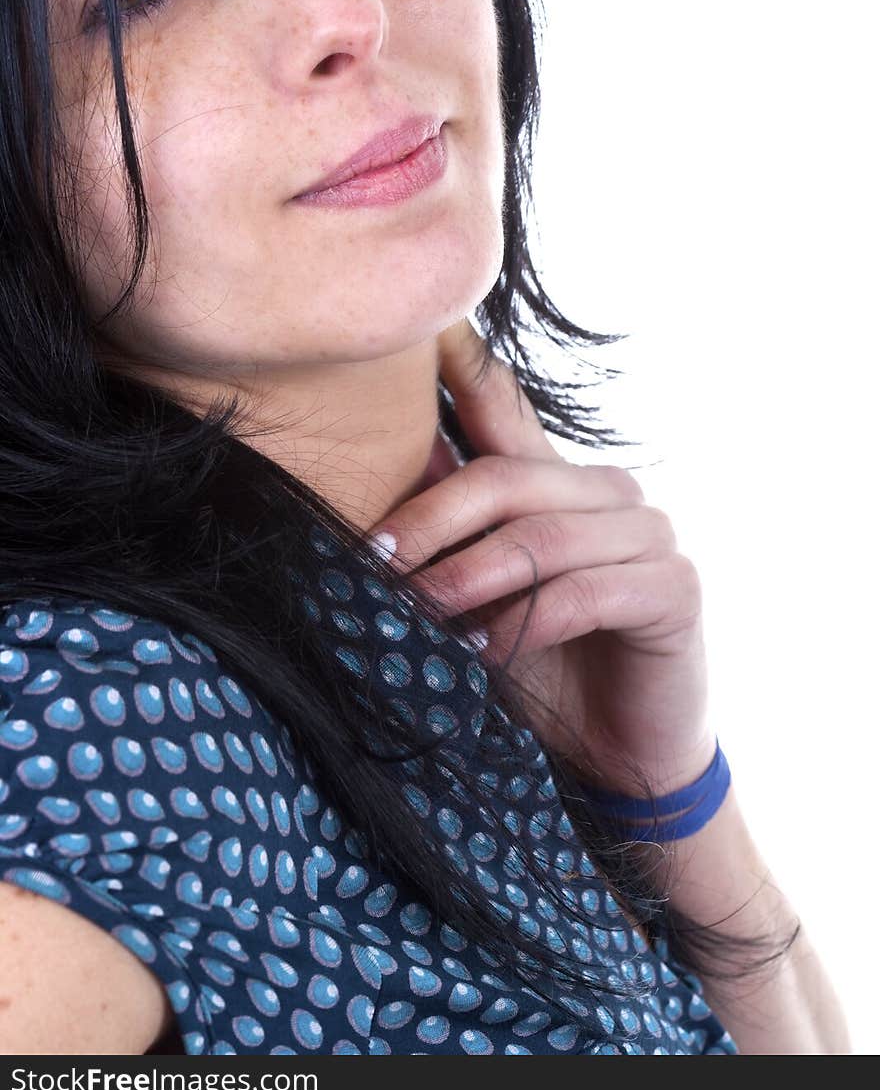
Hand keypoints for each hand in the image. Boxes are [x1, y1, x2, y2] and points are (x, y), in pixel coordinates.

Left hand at [368, 318, 718, 797]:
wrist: (610, 759)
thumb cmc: (531, 668)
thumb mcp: (473, 597)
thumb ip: (442, 537)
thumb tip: (362, 477)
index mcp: (552, 482)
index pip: (503, 408)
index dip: (464, 366)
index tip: (423, 330)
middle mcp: (605, 493)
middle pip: (504, 481)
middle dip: (430, 524)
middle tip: (374, 566)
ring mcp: (648, 534)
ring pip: (542, 536)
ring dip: (470, 579)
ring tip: (418, 616)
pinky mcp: (674, 588)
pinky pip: (586, 591)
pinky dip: (526, 622)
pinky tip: (487, 651)